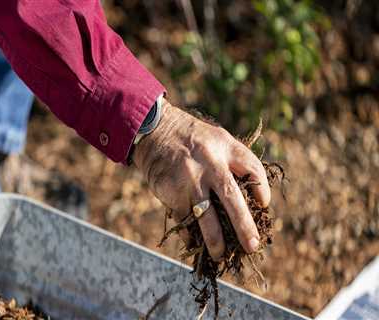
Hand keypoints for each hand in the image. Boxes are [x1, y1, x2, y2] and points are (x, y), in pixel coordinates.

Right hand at [133, 100, 270, 260]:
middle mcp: (209, 164)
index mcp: (226, 148)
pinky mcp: (171, 191)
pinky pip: (183, 219)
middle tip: (252, 246)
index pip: (253, 171)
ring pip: (205, 217)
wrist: (156, 130)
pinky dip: (188, 233)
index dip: (262, 191)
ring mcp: (189, 179)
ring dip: (214, 240)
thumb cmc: (193, 139)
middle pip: (232, 199)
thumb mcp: (219, 138)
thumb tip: (253, 197)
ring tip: (220, 255)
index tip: (263, 205)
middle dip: (244, 226)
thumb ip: (235, 161)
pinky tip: (193, 242)